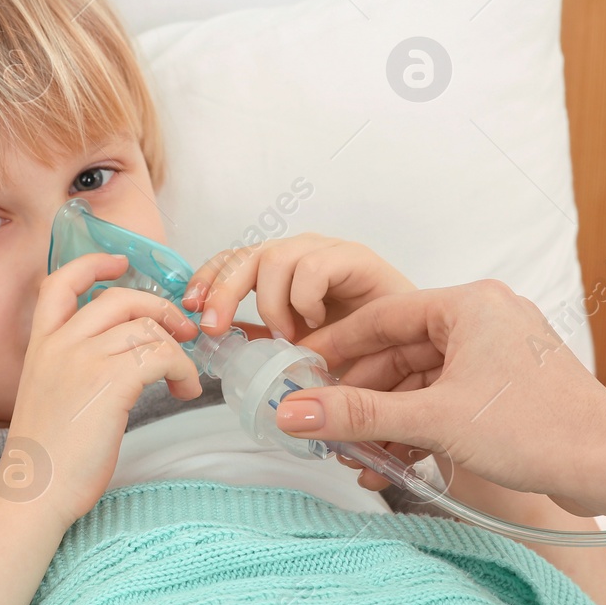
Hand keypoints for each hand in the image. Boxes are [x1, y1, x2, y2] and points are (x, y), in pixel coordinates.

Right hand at [6, 252, 201, 526]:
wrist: (34, 490)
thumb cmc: (47, 455)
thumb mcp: (49, 394)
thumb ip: (74, 366)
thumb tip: (123, 358)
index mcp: (41, 344)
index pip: (61, 282)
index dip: (94, 264)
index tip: (121, 264)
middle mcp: (60, 344)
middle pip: (121, 298)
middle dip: (160, 308)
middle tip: (181, 331)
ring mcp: (84, 360)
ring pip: (147, 328)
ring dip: (177, 349)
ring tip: (184, 378)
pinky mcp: (110, 383)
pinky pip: (162, 356)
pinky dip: (183, 369)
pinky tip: (184, 389)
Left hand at [181, 233, 414, 342]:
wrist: (414, 352)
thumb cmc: (358, 349)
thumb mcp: (295, 348)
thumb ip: (260, 341)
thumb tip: (218, 345)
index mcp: (282, 271)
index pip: (233, 259)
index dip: (208, 278)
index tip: (191, 308)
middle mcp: (302, 254)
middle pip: (246, 254)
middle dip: (223, 290)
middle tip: (215, 327)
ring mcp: (328, 251)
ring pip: (274, 257)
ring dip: (271, 305)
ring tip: (286, 337)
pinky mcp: (355, 257)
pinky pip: (311, 267)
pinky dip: (304, 300)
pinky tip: (315, 323)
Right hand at [272, 280, 605, 508]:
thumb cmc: (537, 430)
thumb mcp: (431, 420)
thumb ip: (357, 414)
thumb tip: (293, 411)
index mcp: (469, 304)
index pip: (382, 316)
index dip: (336, 347)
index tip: (300, 372)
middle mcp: (486, 317)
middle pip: (400, 350)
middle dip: (362, 394)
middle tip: (325, 425)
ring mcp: (500, 352)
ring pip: (423, 379)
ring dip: (389, 417)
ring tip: (359, 453)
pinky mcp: (509, 387)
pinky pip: (448, 396)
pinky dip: (420, 425)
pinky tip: (396, 459)